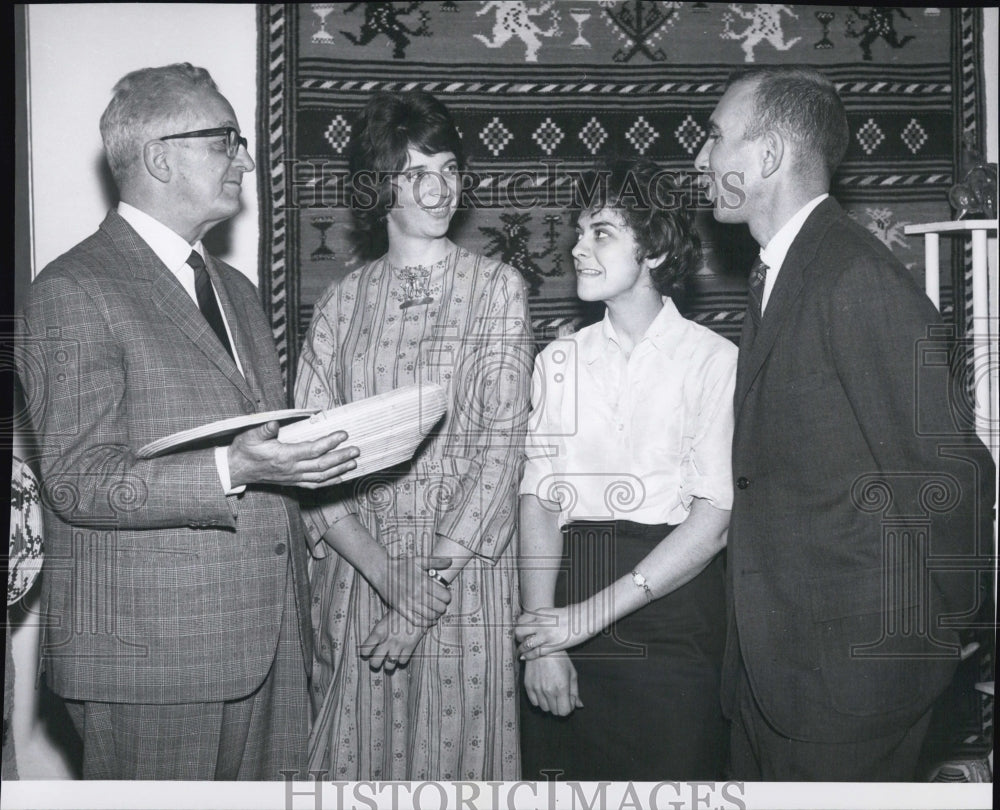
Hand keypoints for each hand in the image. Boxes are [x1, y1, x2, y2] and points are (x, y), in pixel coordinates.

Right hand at [228, 421, 358, 488]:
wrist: (236, 470)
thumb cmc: (244, 450)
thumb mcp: (250, 436)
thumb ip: (263, 430)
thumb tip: (274, 424)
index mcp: (284, 456)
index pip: (313, 449)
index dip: (330, 442)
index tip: (343, 434)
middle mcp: (292, 469)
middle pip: (322, 465)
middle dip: (341, 457)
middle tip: (356, 450)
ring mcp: (293, 477)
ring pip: (321, 476)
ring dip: (339, 469)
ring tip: (354, 462)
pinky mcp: (293, 482)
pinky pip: (314, 484)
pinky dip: (329, 481)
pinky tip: (340, 477)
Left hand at [359, 610, 426, 671]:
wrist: (417, 607)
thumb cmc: (399, 612)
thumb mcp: (384, 620)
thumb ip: (378, 633)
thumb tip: (373, 645)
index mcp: (378, 631)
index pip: (365, 650)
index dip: (365, 653)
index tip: (367, 654)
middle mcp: (386, 641)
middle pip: (375, 662)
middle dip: (375, 663)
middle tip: (378, 660)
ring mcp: (398, 645)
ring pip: (389, 666)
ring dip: (389, 664)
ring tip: (390, 659)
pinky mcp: (410, 647)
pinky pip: (402, 662)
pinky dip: (401, 660)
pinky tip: (401, 654)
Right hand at [377, 555, 452, 626]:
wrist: (382, 572)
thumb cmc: (401, 565)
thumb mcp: (419, 560)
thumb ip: (436, 561)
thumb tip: (451, 561)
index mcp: (424, 582)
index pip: (445, 596)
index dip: (448, 597)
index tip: (446, 595)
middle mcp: (418, 594)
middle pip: (440, 607)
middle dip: (443, 606)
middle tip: (441, 604)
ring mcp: (409, 603)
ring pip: (430, 615)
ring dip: (436, 615)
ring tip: (437, 611)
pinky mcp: (401, 609)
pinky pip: (417, 621)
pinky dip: (426, 623)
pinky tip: (430, 620)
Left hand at [515, 605, 594, 659]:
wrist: (585, 618)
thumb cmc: (573, 614)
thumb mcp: (554, 611)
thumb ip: (543, 617)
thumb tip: (537, 621)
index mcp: (540, 613)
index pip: (521, 620)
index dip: (518, 627)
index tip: (519, 632)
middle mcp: (540, 623)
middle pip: (519, 631)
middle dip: (518, 638)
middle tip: (520, 641)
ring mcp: (546, 634)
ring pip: (525, 644)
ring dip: (521, 649)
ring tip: (520, 652)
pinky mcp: (552, 645)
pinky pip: (535, 652)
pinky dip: (528, 656)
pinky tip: (525, 657)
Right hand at [523, 651, 582, 716]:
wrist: (542, 646)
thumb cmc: (560, 659)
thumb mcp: (572, 673)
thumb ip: (575, 691)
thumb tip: (579, 705)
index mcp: (562, 688)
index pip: (564, 712)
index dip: (568, 707)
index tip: (568, 699)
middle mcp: (548, 691)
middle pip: (554, 712)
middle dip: (560, 705)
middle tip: (561, 695)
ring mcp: (537, 689)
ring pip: (544, 708)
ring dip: (549, 703)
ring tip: (552, 691)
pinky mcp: (528, 686)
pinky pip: (534, 702)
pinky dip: (539, 700)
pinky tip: (543, 690)